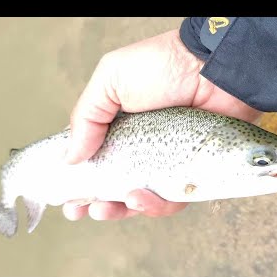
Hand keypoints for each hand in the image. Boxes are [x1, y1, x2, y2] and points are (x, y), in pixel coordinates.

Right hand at [63, 29, 260, 221]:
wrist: (211, 69)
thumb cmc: (162, 66)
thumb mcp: (111, 79)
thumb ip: (87, 116)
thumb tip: (69, 157)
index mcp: (120, 128)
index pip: (96, 161)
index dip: (79, 182)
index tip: (65, 198)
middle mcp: (143, 148)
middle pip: (116, 187)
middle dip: (95, 204)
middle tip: (79, 210)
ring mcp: (167, 163)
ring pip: (142, 199)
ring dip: (121, 209)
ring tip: (106, 207)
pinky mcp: (191, 173)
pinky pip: (172, 200)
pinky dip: (154, 205)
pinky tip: (140, 197)